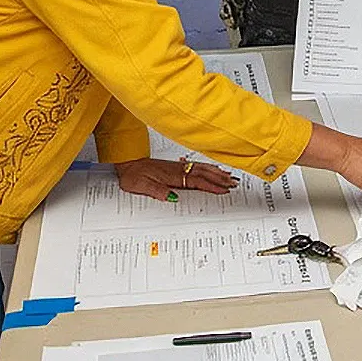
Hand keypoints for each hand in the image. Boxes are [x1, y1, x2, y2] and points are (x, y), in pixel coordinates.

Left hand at [113, 156, 236, 197]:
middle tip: (233, 182)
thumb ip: (156, 191)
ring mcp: (178, 167)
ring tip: (229, 176)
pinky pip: (196, 166)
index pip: (196, 181)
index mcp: (172, 175)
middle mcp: (177, 169)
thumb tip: (172, 197)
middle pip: (203, 173)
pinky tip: (212, 169)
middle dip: (219, 178)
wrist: (127, 163)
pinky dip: (208, 167)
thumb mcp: (141, 186)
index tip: (223, 189)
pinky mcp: (176, 166)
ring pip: (202, 168)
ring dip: (216, 172)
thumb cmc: (133, 174)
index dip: (211, 186)